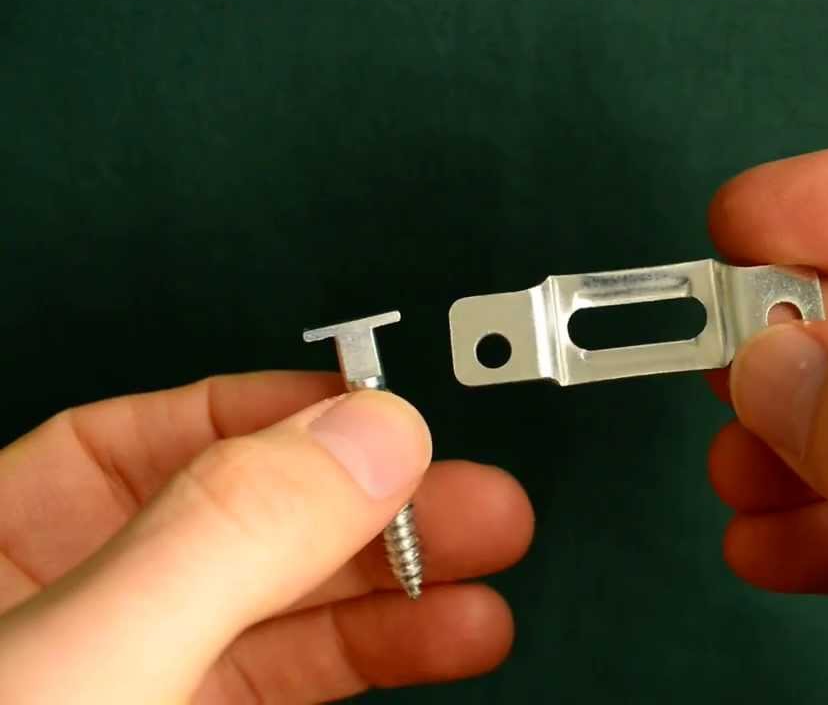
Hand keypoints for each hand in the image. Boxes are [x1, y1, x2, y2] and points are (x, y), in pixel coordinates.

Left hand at [0, 373, 532, 702]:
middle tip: (475, 498)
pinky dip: (384, 653)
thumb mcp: (89, 657)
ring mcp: (137, 686)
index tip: (383, 414)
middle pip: (245, 522)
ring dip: (405, 583)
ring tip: (493, 563)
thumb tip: (365, 435)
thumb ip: (223, 539)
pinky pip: (301, 683)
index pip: (139, 440)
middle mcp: (70, 614)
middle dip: (375, 504)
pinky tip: (448, 635)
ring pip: (290, 608)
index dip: (276, 414)